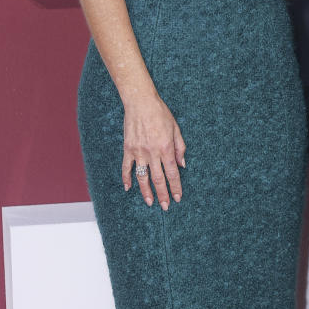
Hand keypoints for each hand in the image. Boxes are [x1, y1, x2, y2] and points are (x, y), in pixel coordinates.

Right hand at [122, 91, 186, 208]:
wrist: (140, 102)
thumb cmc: (160, 113)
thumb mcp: (176, 129)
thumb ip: (180, 148)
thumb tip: (182, 165)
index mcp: (166, 148)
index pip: (173, 173)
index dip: (176, 187)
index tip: (178, 198)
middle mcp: (152, 153)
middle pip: (158, 179)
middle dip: (163, 195)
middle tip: (166, 206)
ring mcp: (138, 152)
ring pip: (142, 177)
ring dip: (146, 192)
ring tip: (150, 202)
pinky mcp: (128, 149)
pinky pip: (126, 167)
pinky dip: (126, 179)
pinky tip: (128, 188)